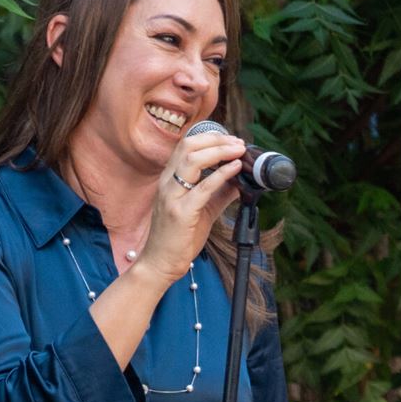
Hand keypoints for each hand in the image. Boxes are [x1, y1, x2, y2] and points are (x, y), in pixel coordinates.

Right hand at [135, 131, 246, 285]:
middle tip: (238, 142)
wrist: (160, 264)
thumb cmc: (178, 238)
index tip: (231, 140)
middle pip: (189, 146)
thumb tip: (240, 180)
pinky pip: (203, 187)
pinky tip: (235, 168)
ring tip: (238, 151)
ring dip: (220, 151)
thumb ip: (219, 193)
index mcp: (169, 180)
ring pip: (193, 160)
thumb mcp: (202, 210)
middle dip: (217, 139)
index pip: (186, 145)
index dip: (210, 137)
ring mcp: (172, 197)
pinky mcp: (181, 213)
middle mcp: (167, 184)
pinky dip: (222, 174)